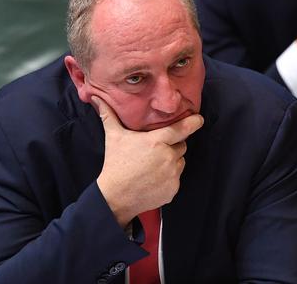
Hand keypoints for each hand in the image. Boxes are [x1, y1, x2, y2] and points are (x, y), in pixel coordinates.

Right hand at [92, 96, 203, 227]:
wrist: (115, 197)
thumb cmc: (116, 164)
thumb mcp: (114, 137)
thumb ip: (109, 115)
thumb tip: (97, 98)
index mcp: (157, 141)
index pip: (182, 128)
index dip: (193, 122)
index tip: (199, 119)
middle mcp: (168, 156)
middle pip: (181, 145)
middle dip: (172, 146)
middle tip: (156, 150)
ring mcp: (172, 174)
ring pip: (180, 162)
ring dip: (172, 161)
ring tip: (153, 165)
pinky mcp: (173, 189)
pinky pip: (176, 178)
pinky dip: (169, 178)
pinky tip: (154, 178)